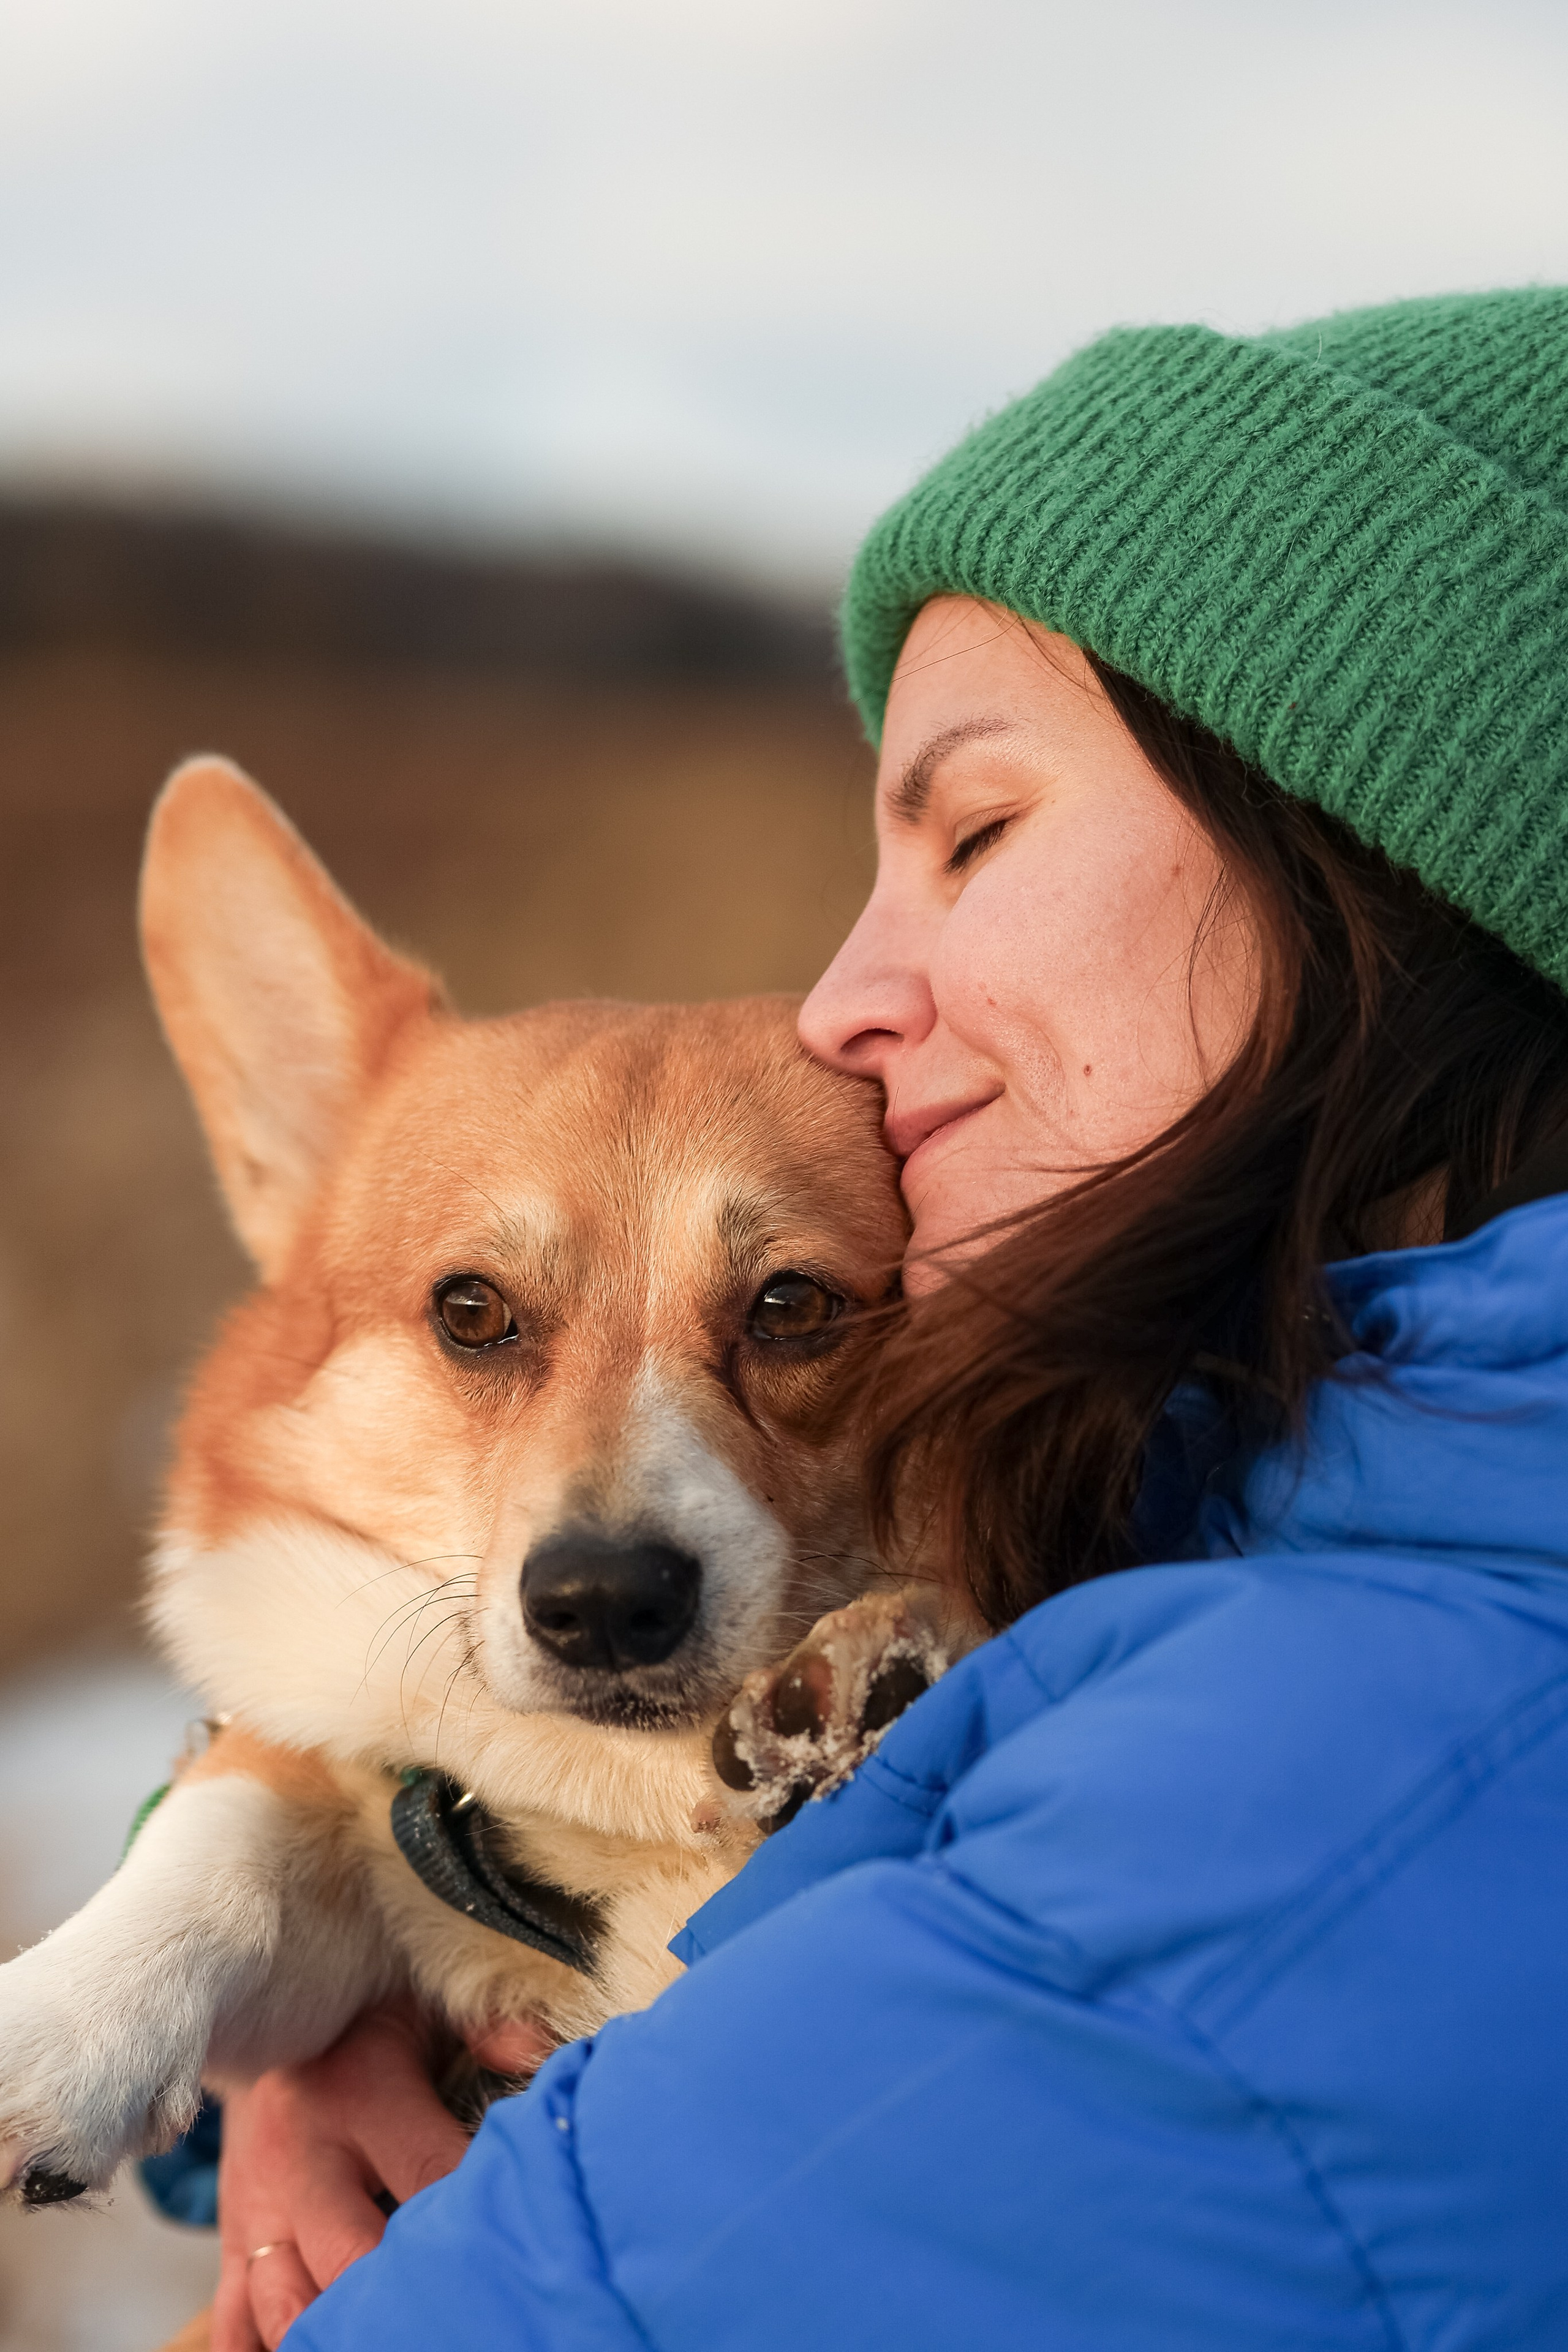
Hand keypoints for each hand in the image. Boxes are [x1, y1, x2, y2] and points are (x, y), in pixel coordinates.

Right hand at [212, 2002, 550, 2351]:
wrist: (261, 2020)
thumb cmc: (365, 2026)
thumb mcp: (424, 2004)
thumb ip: (484, 2025)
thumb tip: (538, 2050)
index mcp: (364, 2096)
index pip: (429, 2170)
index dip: (473, 2218)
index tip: (516, 2253)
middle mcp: (305, 2159)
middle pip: (349, 2258)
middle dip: (398, 2301)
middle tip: (453, 2321)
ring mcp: (260, 2210)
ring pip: (282, 2303)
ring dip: (331, 2337)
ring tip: (385, 2341)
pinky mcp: (233, 2244)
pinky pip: (232, 2324)